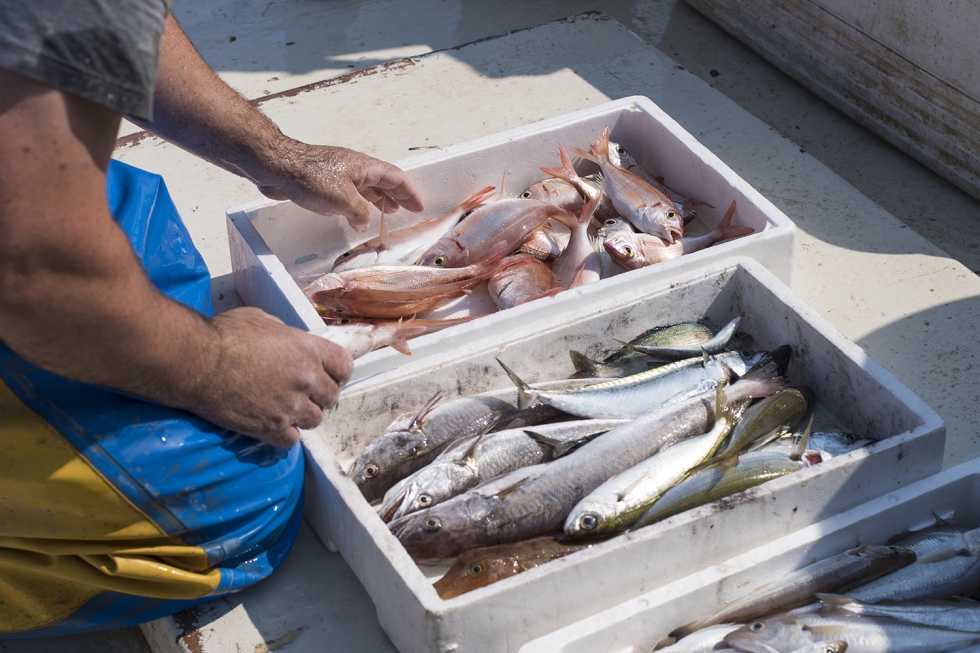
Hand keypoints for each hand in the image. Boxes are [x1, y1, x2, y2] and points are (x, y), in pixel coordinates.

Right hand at [188, 307, 353, 446]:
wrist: (196, 362)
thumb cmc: (223, 334)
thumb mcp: (261, 320)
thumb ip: (284, 333)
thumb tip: (289, 341)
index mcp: (307, 349)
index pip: (344, 366)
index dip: (337, 372)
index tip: (328, 376)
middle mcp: (305, 379)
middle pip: (332, 397)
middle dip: (319, 396)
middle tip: (301, 394)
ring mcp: (290, 406)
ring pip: (314, 420)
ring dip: (302, 416)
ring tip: (284, 409)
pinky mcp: (270, 428)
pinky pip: (291, 440)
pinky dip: (284, 434)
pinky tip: (272, 425)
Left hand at [255, 141, 424, 232]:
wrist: (276, 167)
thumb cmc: (311, 178)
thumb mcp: (344, 200)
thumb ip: (361, 214)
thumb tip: (365, 223)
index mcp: (365, 167)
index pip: (396, 178)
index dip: (410, 192)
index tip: (420, 206)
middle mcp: (355, 168)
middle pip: (383, 182)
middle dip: (397, 196)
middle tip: (408, 211)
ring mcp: (339, 174)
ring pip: (366, 188)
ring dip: (379, 200)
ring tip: (388, 213)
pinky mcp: (324, 182)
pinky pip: (350, 194)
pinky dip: (359, 205)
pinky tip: (357, 216)